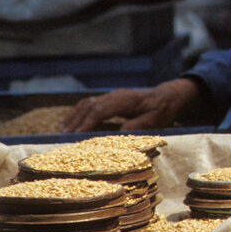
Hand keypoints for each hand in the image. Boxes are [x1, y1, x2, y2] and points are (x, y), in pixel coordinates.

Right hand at [59, 78, 200, 132]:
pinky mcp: (111, 99)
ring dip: (74, 116)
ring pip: (87, 103)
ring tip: (63, 131)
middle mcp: (116, 95)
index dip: (87, 122)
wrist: (168, 95)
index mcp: (126, 100)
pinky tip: (73, 123)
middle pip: (89, 105)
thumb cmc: (163, 109)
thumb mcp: (155, 120)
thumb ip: (137, 125)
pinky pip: (91, 104)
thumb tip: (119, 133)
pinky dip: (79, 113)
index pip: (100, 110)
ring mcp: (113, 96)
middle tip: (62, 136)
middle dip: (75, 121)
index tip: (76, 135)